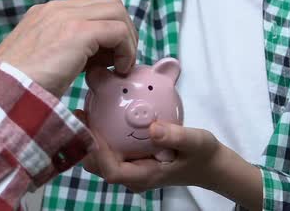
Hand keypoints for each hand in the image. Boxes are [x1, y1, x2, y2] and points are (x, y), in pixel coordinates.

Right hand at [0, 0, 137, 96]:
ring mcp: (65, 16)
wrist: (2, 94)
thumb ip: (61, 52)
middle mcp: (55, 9)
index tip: (106, 60)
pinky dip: (126, 50)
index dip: (107, 31)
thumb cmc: (19, 88)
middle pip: (109, 3)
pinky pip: (118, 30)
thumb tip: (92, 62)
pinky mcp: (77, 31)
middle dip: (122, 30)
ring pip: (117, 11)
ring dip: (126, 39)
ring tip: (119, 66)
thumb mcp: (39, 62)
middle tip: (119, 60)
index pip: (90, 8)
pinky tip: (117, 70)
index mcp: (44, 14)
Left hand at [75, 111, 262, 209]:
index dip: (97, 153)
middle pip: (99, 167)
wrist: (209, 164)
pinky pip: (108, 151)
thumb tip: (153, 128)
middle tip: (80, 115)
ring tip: (83, 112)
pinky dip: (100, 136)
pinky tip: (98, 114)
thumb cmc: (203, 155)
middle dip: (85, 144)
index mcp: (145, 176)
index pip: (112, 171)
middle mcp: (133, 176)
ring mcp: (131, 170)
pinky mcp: (131, 160)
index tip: (92, 128)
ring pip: (100, 160)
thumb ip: (177, 136)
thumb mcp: (197, 142)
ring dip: (89, 139)